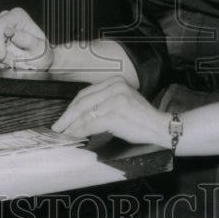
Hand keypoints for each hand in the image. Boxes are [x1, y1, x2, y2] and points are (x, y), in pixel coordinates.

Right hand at [0, 7, 53, 70]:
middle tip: (13, 63)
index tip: (2, 57)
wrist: (39, 61)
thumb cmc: (41, 53)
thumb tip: (8, 31)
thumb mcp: (39, 47)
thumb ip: (26, 39)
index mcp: (17, 16)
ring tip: (10, 63)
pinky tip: (2, 63)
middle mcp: (4, 19)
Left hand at [51, 76, 169, 146]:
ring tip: (64, 134)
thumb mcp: (123, 100)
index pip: (86, 93)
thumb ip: (105, 101)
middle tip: (58, 126)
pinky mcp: (114, 113)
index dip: (72, 106)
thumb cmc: (142, 118)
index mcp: (115, 81)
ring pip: (85, 113)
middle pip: (82, 101)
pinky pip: (91, 123)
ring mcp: (114, 99)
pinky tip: (75, 136)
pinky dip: (80, 131)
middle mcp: (114, 87)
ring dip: (72, 126)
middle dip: (68, 116)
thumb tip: (82, 114)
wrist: (160, 126)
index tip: (64, 116)